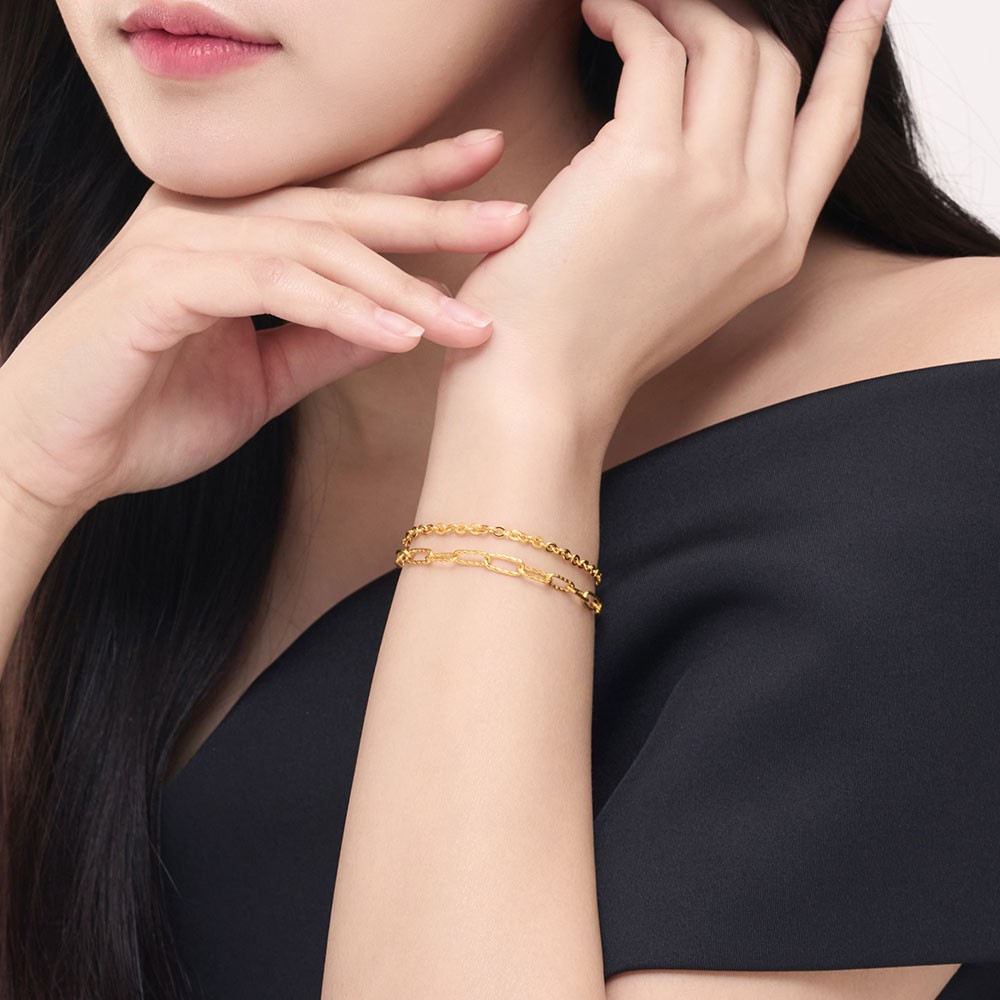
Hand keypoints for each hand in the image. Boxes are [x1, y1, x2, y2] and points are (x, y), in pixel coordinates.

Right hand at [0, 131, 526, 517]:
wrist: (54, 457)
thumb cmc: (148, 411)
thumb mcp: (265, 375)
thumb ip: (327, 340)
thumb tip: (402, 326)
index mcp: (233, 232)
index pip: (339, 195)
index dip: (415, 178)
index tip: (488, 172)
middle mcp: (208, 219)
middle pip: (340, 201)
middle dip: (432, 205)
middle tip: (514, 213)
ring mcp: (180, 243)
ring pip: (315, 242)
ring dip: (401, 281)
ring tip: (472, 318)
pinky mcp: (159, 283)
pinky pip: (271, 285)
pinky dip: (342, 310)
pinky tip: (401, 336)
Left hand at [438, 0, 887, 441]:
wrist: (544, 381)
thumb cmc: (591, 337)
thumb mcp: (687, 282)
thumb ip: (721, 217)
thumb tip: (708, 134)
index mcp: (775, 245)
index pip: (834, 125)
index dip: (852, 58)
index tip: (860, 10)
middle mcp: (759, 211)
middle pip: (773, 68)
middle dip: (725, 22)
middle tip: (673, 11)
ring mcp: (711, 184)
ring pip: (722, 44)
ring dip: (674, 9)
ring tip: (626, 9)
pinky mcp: (646, 160)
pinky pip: (653, 48)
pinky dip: (628, 15)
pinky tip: (600, 14)